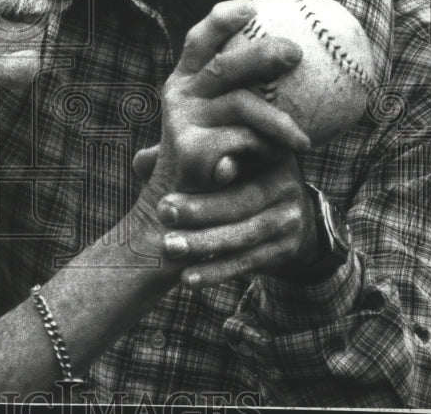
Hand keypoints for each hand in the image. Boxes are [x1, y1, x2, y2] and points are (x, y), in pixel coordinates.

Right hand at [146, 0, 308, 197]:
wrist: (183, 205)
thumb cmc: (218, 156)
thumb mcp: (227, 120)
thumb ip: (249, 95)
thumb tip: (304, 65)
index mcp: (185, 80)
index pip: (199, 40)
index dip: (222, 19)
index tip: (251, 7)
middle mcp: (180, 94)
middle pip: (223, 65)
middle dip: (261, 54)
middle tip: (295, 53)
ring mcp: (182, 119)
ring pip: (242, 104)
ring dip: (279, 122)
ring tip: (304, 140)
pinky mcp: (191, 147)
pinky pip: (245, 141)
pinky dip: (267, 150)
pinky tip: (277, 161)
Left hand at [157, 152, 319, 285]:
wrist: (288, 215)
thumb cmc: (240, 178)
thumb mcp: (226, 159)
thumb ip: (188, 157)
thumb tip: (140, 161)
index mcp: (268, 153)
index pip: (239, 159)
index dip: (206, 169)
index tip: (176, 178)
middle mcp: (286, 183)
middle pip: (240, 200)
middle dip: (199, 209)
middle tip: (162, 212)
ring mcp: (289, 218)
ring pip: (243, 235)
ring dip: (204, 243)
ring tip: (169, 247)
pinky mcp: (285, 249)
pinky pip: (247, 262)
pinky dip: (216, 271)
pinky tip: (188, 278)